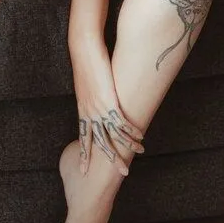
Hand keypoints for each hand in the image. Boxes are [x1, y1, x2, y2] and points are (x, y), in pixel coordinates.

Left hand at [69, 35, 143, 176]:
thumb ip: (92, 94)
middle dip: (111, 159)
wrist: (83, 50)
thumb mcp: (87, 84)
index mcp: (83, 110)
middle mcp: (89, 113)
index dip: (84, 154)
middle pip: (100, 143)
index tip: (83, 170)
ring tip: (140, 153)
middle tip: (121, 172)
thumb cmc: (85, 62)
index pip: (84, 137)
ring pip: (114, 135)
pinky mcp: (109, 102)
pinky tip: (140, 136)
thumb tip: (97, 98)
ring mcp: (99, 109)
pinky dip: (132, 130)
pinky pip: (122, 122)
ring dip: (128, 146)